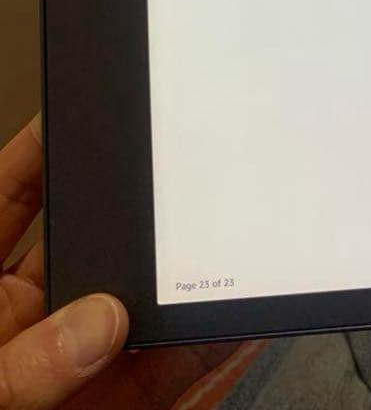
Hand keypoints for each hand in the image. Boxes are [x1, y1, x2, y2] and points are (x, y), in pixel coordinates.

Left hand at [0, 116, 240, 408]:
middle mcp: (25, 326)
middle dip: (129, 222)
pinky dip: (201, 351)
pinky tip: (230, 327)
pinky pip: (163, 377)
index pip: (8, 205)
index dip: (36, 155)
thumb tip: (97, 324)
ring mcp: (71, 370)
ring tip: (217, 251)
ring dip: (176, 287)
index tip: (74, 111)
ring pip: (134, 313)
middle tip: (171, 187)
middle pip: (86, 251)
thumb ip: (22, 367)